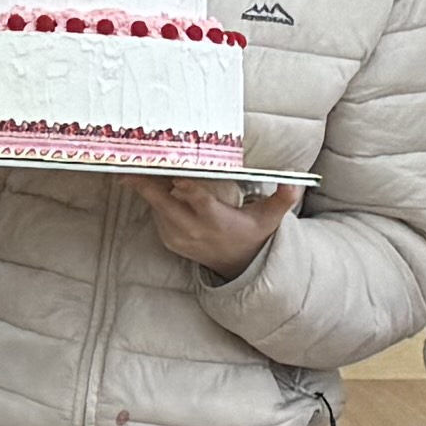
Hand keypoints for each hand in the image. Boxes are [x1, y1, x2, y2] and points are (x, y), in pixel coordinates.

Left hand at [138, 165, 293, 277]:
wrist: (235, 263)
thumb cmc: (252, 232)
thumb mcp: (270, 218)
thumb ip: (283, 199)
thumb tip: (294, 181)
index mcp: (217, 221)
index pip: (199, 203)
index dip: (187, 189)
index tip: (175, 175)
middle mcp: (193, 230)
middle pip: (163, 203)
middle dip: (146, 183)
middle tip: (131, 162)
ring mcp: (177, 235)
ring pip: (155, 205)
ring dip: (145, 184)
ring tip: (134, 162)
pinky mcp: (167, 237)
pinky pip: (154, 212)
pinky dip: (150, 195)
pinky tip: (146, 176)